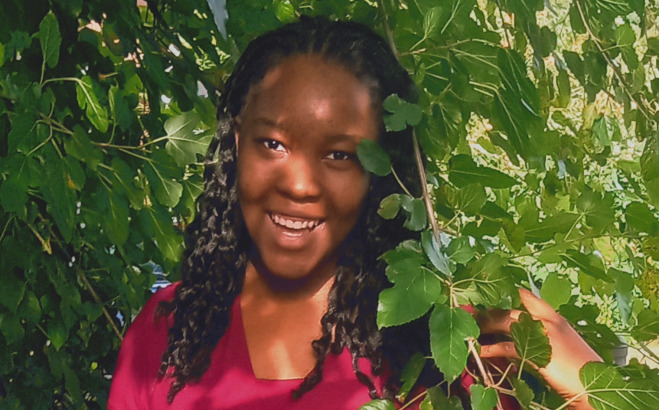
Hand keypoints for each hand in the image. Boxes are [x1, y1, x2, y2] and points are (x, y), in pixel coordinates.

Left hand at [476, 288, 602, 408]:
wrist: (596, 385)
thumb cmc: (582, 369)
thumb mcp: (563, 344)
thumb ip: (542, 335)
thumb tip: (517, 335)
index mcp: (554, 317)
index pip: (525, 296)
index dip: (504, 292)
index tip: (487, 293)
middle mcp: (547, 321)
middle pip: (509, 309)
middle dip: (488, 310)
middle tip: (471, 312)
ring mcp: (542, 335)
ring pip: (504, 323)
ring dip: (484, 325)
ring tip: (470, 329)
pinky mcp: (537, 353)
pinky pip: (506, 348)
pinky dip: (489, 349)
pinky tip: (479, 351)